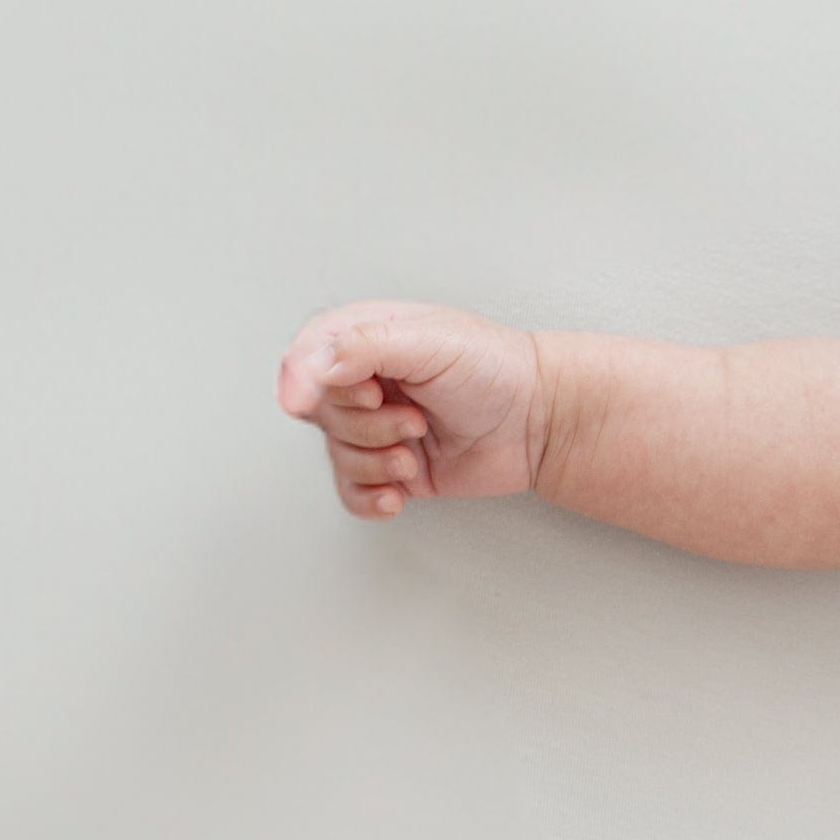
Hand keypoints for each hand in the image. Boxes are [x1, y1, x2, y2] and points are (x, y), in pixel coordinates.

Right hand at [276, 301, 546, 520]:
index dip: (300, 380)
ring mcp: (378, 429)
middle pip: (320, 413)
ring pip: (338, 455)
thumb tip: (317, 368)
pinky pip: (355, 493)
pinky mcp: (395, 469)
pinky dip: (370, 498)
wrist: (540, 420)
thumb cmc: (495, 369)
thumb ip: (367, 346)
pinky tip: (396, 495)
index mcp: (365, 341)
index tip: (306, 401)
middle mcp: (364, 384)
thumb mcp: (430, 341)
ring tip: (417, 448)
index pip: (306, 358)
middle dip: (364, 424)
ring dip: (377, 460)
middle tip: (414, 418)